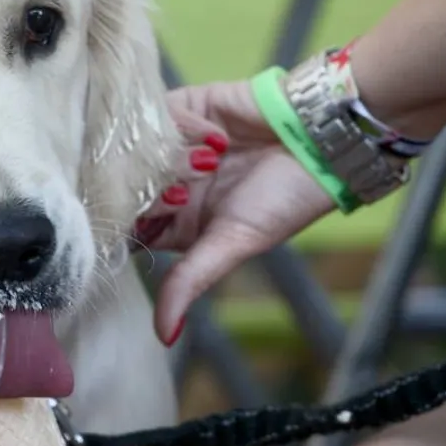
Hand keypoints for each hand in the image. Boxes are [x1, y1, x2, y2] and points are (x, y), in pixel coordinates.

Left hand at [137, 80, 335, 343]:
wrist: (321, 139)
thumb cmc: (285, 199)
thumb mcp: (234, 243)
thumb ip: (190, 281)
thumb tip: (163, 336)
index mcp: (178, 223)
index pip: (127, 226)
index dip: (129, 223)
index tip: (147, 221)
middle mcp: (169, 184)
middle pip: (123, 186)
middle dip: (154, 189)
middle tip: (189, 190)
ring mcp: (172, 145)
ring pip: (136, 149)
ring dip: (173, 158)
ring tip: (213, 164)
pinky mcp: (182, 109)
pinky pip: (158, 113)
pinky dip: (186, 128)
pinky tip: (219, 139)